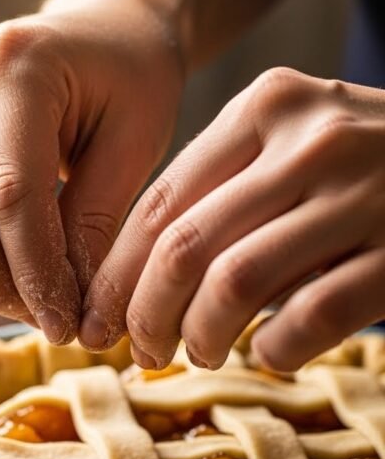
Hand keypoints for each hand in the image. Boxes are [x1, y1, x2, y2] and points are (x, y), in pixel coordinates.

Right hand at [0, 0, 184, 343]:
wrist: (105, 30)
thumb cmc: (131, 80)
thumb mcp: (139, 143)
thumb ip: (96, 221)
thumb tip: (70, 307)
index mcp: (14, 66)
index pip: (10, 193)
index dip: (36, 271)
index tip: (65, 322)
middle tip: (47, 318)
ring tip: (16, 294)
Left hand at [80, 68, 384, 369]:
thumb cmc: (369, 166)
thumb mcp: (298, 143)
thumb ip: (229, 190)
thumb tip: (135, 282)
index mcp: (270, 105)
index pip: (162, 199)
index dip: (118, 271)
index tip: (100, 316)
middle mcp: (312, 139)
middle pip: (184, 245)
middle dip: (144, 313)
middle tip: (141, 351)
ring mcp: (363, 193)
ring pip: (235, 282)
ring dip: (199, 335)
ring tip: (198, 353)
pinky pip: (309, 317)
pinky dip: (275, 349)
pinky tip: (272, 353)